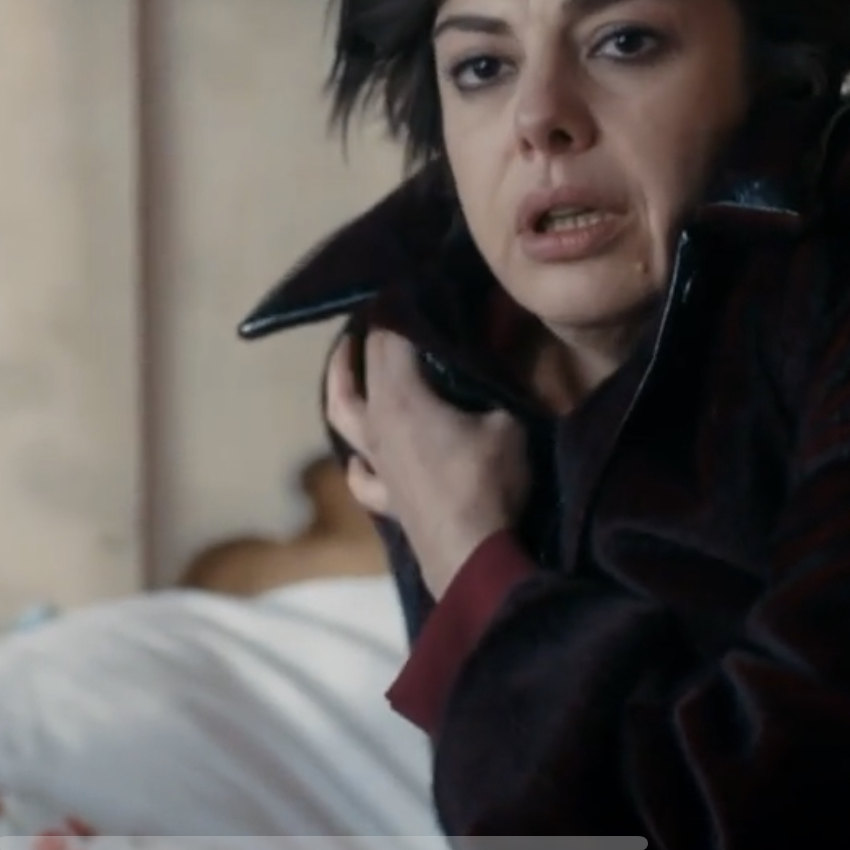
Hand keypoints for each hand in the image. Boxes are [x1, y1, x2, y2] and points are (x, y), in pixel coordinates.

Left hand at [324, 329, 532, 594]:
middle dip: (368, 340)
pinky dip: (358, 460)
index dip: (399, 310)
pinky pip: (361, 475)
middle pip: (360, 371)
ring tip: (346, 369)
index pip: (389, 338)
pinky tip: (361, 458)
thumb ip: (496, 385)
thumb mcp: (508, 421)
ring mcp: (376, 465)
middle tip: (378, 320)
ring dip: (341, 387)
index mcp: (400, 398)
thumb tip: (498, 356)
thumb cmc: (487, 482)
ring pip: (342, 417)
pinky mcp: (386, 499)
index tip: (415, 292)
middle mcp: (377, 426)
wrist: (471, 557)